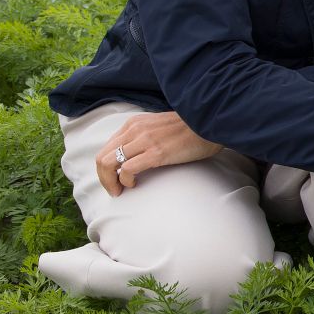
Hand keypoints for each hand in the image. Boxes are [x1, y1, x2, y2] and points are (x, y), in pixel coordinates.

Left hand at [96, 112, 221, 195]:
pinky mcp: (155, 153)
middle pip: (102, 157)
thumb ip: (145, 136)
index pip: (107, 147)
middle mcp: (134, 130)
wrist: (211, 123)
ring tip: (119, 190)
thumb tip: (136, 154)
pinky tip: (134, 184)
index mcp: (134, 123)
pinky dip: (125, 181)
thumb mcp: (160, 127)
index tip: (115, 178)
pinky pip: (127, 170)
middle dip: (103, 177)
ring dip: (110, 182)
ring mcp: (144, 141)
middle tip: (114, 189)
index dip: (106, 167)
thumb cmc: (192, 128)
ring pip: (108, 163)